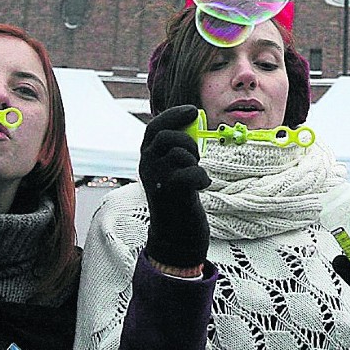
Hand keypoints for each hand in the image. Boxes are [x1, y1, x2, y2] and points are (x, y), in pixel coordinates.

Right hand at [139, 104, 210, 268]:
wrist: (176, 238)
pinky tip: (202, 186)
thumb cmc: (178, 201)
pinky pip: (189, 173)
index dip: (173, 115)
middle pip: (165, 136)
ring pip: (178, 153)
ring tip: (197, 173)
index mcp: (147, 159)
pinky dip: (201, 177)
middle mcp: (147, 167)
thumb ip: (175, 151)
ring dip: (194, 159)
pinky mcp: (171, 194)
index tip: (193, 110)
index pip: (154, 128)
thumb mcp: (171, 172)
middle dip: (187, 140)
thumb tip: (193, 125)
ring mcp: (157, 180)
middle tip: (196, 155)